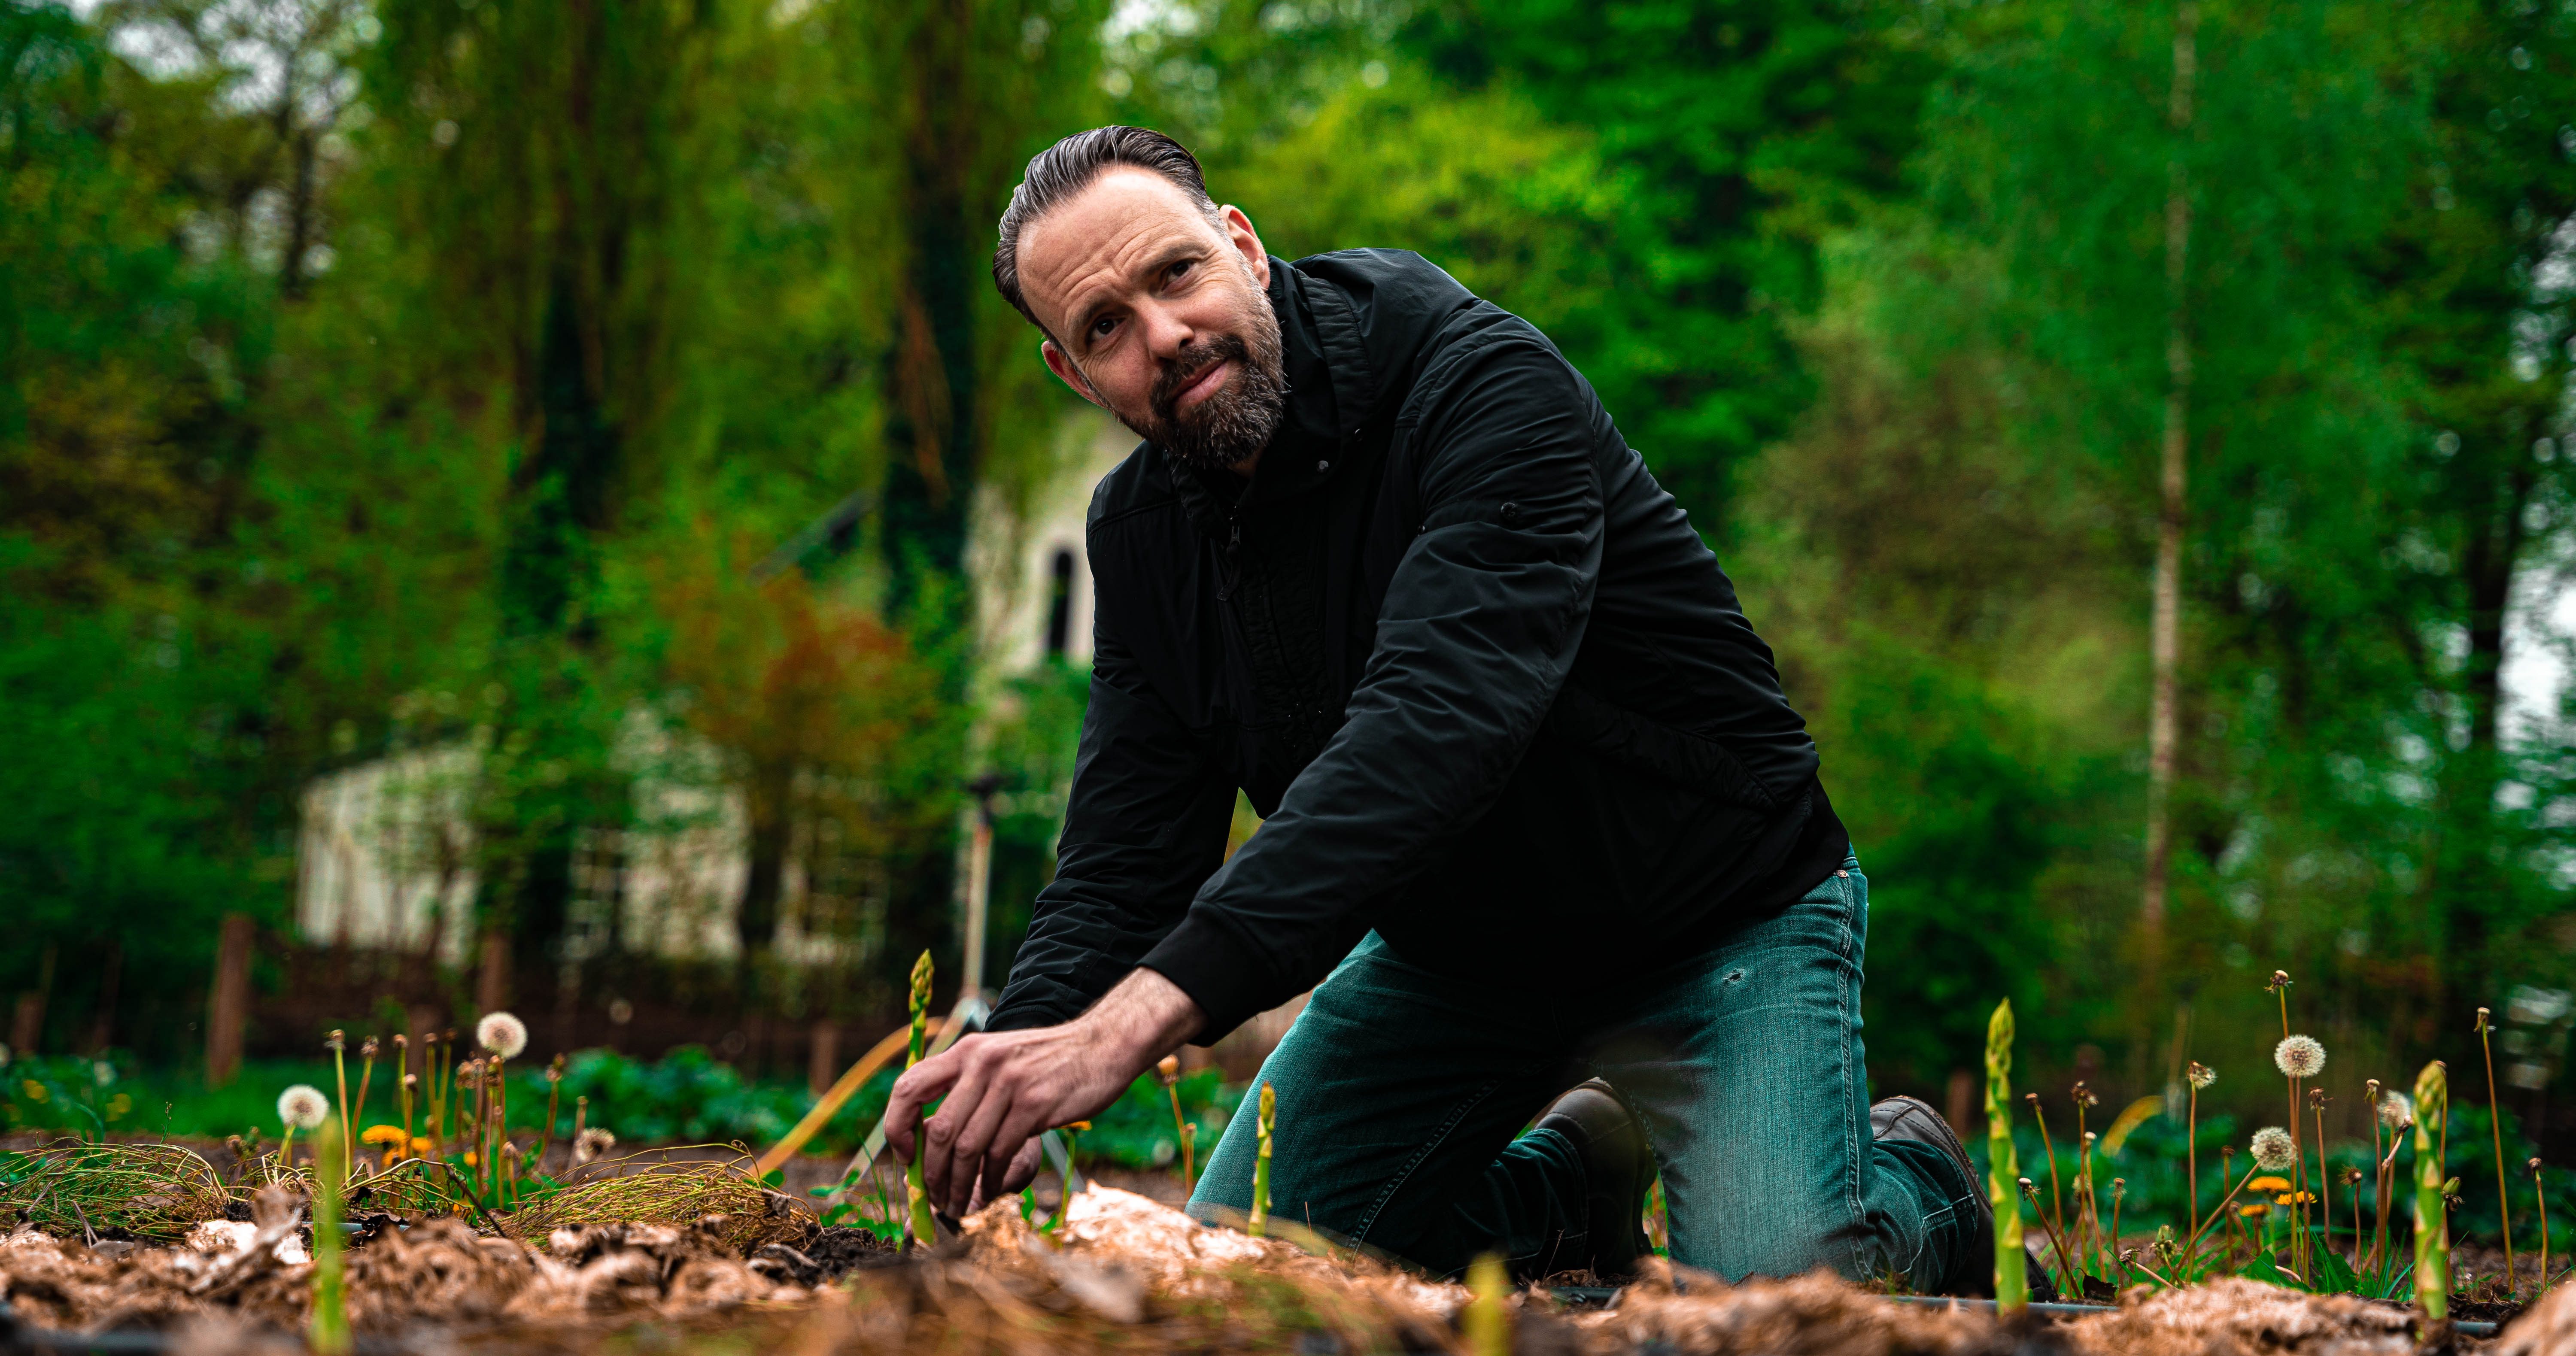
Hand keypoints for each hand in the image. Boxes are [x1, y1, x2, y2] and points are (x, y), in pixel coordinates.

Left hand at [886, 969, 1204, 1215]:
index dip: (897, 1128)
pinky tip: (990, 1190)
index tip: (907, 1158)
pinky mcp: (1035, 1104)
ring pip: (967, 1147)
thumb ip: (967, 1089)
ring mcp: (1008, 1082)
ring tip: (961, 1204)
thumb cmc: (1048, 1061)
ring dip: (960, 1185)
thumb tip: (931, 1142)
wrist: (1103, 1045)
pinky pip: (999, 1152)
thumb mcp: (999, 1059)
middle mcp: (981, 1063)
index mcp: (965, 1052)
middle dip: (933, 1175)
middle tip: (937, 1199)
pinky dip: (990, 1180)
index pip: (908, 1088)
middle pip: (939, 1130)